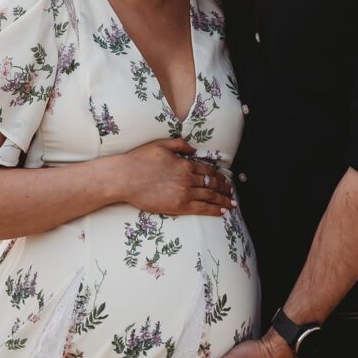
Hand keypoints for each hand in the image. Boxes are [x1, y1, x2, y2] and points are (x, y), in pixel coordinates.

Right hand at [114, 137, 234, 218]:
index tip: (226, 181)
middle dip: (225, 189)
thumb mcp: (161, 145)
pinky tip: (221, 212)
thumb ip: (180, 144)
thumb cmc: (139, 160)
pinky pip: (202, 208)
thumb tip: (194, 149)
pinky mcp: (178, 206)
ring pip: (210, 196)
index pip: (208, 171)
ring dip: (223, 200)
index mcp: (185, 163)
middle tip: (232, 193)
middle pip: (212, 184)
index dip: (220, 177)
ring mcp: (184, 192)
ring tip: (231, 204)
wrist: (125, 178)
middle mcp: (188, 178)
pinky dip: (214, 210)